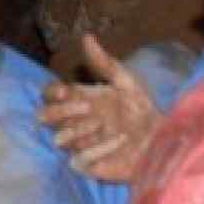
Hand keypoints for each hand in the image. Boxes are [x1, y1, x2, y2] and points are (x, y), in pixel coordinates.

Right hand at [37, 33, 161, 183]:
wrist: (160, 140)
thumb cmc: (141, 110)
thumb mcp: (126, 82)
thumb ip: (104, 63)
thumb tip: (86, 37)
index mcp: (78, 100)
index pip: (48, 95)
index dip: (50, 93)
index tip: (65, 91)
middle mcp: (73, 122)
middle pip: (44, 117)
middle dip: (59, 111)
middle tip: (86, 107)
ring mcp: (78, 145)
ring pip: (59, 138)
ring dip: (79, 130)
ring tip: (103, 125)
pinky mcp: (88, 165)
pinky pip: (80, 160)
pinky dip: (99, 149)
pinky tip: (119, 141)